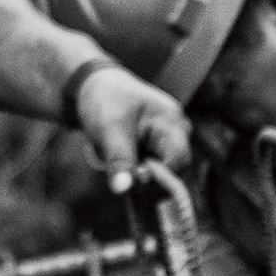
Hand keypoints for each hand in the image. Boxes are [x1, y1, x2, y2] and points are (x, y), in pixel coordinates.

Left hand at [74, 63, 191, 180]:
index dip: (158, 178)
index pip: (178, 162)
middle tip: (120, 174)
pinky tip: (121, 166)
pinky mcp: (158, 148)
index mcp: (172, 123)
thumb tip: (124, 190)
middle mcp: (178, 132)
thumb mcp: (108, 130)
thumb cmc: (105, 101)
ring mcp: (169, 140)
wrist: (97, 86)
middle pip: (173, 171)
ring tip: (117, 164)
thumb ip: (119, 160)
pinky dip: (136, 172)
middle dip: (147, 179)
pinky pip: (153, 169)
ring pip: (161, 173)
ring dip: (139, 176)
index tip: (133, 180)